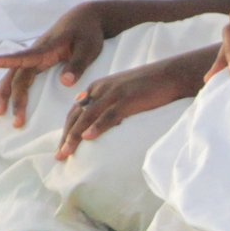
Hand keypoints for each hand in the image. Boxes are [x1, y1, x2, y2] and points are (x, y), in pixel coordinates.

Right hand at [0, 2, 112, 125]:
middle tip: (9, 118)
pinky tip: (2, 96)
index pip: (22, 56)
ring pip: (15, 76)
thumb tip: (65, 83)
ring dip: (6, 94)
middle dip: (11, 96)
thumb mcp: (89, 48)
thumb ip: (77, 65)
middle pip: (17, 75)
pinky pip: (20, 74)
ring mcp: (35, 56)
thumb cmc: (88, 32)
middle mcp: (36, 52)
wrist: (85, 17)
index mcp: (46, 48)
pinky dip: (9, 86)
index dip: (4, 61)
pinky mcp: (38, 60)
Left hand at [56, 56, 200, 155]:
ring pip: (87, 117)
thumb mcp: (122, 93)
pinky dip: (96, 127)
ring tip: (66, 152)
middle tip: (58, 156)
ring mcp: (113, 94)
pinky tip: (88, 138)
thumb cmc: (149, 86)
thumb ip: (108, 105)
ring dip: (74, 136)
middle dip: (66, 136)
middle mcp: (100, 89)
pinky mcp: (127, 99)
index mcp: (97, 88)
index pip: (75, 111)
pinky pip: (108, 115)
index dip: (66, 129)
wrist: (171, 74)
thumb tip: (97, 123)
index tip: (61, 147)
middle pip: (76, 115)